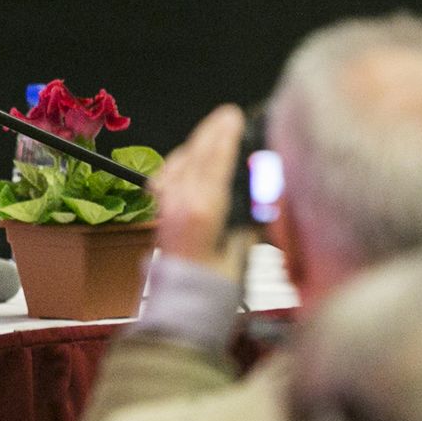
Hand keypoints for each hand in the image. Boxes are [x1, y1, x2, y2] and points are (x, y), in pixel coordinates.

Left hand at [153, 104, 250, 277]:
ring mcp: (166, 204)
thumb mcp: (243, 249)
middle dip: (212, 131)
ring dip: (197, 143)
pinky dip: (180, 162)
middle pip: (197, 154)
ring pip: (181, 162)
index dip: (226, 135)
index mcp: (203, 207)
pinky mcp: (160, 211)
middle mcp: (180, 200)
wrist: (183, 306)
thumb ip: (249, 216)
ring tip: (214, 129)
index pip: (216, 160)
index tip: (234, 116)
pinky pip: (168, 175)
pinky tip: (189, 157)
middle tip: (228, 114)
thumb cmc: (217, 285)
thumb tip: (260, 191)